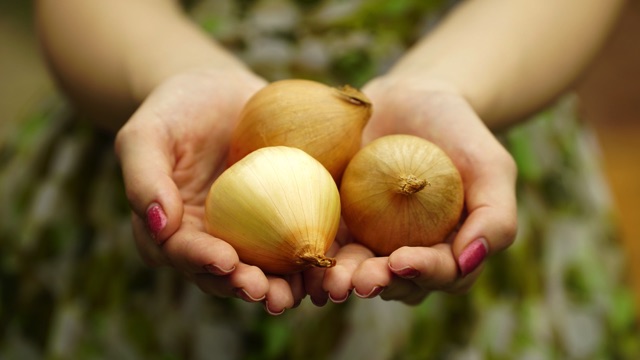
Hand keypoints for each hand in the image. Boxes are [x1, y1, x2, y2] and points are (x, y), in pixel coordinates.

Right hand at [115, 69, 304, 313]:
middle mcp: (215, 238)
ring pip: (267, 266)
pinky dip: (315, 251)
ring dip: (285, 283)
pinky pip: (301, 236)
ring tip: (303, 289)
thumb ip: (144, 179)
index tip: (226, 261)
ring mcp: (253, 230)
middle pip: (229, 273)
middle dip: (248, 286)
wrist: (218, 91)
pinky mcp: (287, 213)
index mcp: (177, 230)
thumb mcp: (146, 135)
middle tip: (269, 293)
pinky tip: (332, 260)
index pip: (186, 253)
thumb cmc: (175, 110)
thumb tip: (161, 225)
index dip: (204, 261)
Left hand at [307, 77, 517, 304]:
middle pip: (395, 281)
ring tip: (329, 281)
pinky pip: (325, 243)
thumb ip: (495, 217)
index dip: (424, 272)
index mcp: (447, 249)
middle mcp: (407, 252)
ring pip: (356, 271)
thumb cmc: (458, 132)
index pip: (441, 272)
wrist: (411, 98)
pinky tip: (302, 261)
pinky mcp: (337, 222)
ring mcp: (369, 240)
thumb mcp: (491, 167)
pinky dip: (314, 257)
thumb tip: (469, 260)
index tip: (402, 259)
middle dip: (378, 285)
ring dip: (343, 281)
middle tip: (361, 281)